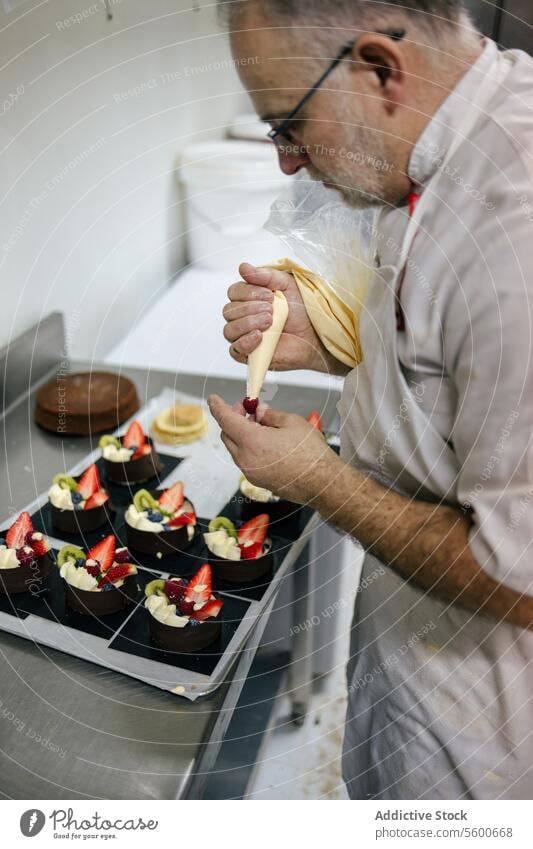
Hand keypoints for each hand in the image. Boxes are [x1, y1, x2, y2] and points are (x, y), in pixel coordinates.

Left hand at [208, 394, 339, 503]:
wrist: (323, 484)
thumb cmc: (311, 455)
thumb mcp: (292, 423)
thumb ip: (270, 415)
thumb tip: (259, 412)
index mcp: (251, 441)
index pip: (225, 420)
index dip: (217, 407)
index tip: (214, 400)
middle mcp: (246, 459)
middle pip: (227, 434)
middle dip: (233, 419)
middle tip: (248, 409)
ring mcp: (250, 472)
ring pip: (235, 448)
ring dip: (241, 434)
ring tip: (261, 425)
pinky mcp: (258, 481)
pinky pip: (245, 460)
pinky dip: (248, 447)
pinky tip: (266, 441)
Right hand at [222, 262, 334, 373]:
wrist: (315, 333)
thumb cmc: (302, 310)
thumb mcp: (286, 284)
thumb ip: (265, 275)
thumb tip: (243, 267)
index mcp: (249, 299)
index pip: (233, 292)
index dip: (248, 292)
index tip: (269, 295)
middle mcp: (243, 317)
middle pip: (229, 311)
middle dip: (250, 308)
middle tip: (271, 309)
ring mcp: (245, 336)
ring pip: (229, 330)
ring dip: (248, 323)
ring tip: (269, 321)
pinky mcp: (250, 355)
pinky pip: (235, 350)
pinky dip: (245, 342)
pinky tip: (259, 336)